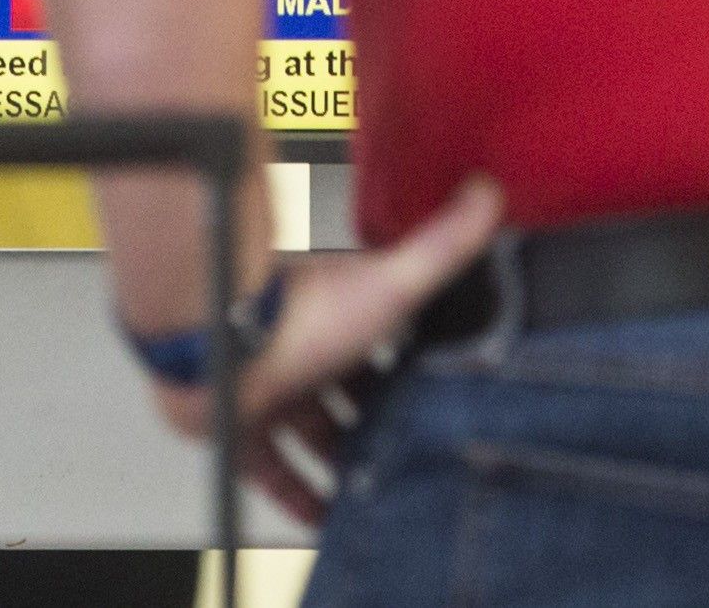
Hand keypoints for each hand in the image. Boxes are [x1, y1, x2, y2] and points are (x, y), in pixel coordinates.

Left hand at [141, 174, 504, 523]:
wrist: (221, 344)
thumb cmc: (301, 315)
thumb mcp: (390, 283)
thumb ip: (442, 245)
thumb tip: (486, 193)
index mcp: (340, 315)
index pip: (384, 343)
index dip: (409, 368)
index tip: (436, 393)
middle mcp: (306, 351)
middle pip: (349, 394)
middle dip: (379, 421)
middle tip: (410, 453)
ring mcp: (273, 390)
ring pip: (314, 432)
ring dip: (342, 460)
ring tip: (376, 492)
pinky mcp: (243, 428)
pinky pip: (274, 470)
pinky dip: (299, 495)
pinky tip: (323, 515)